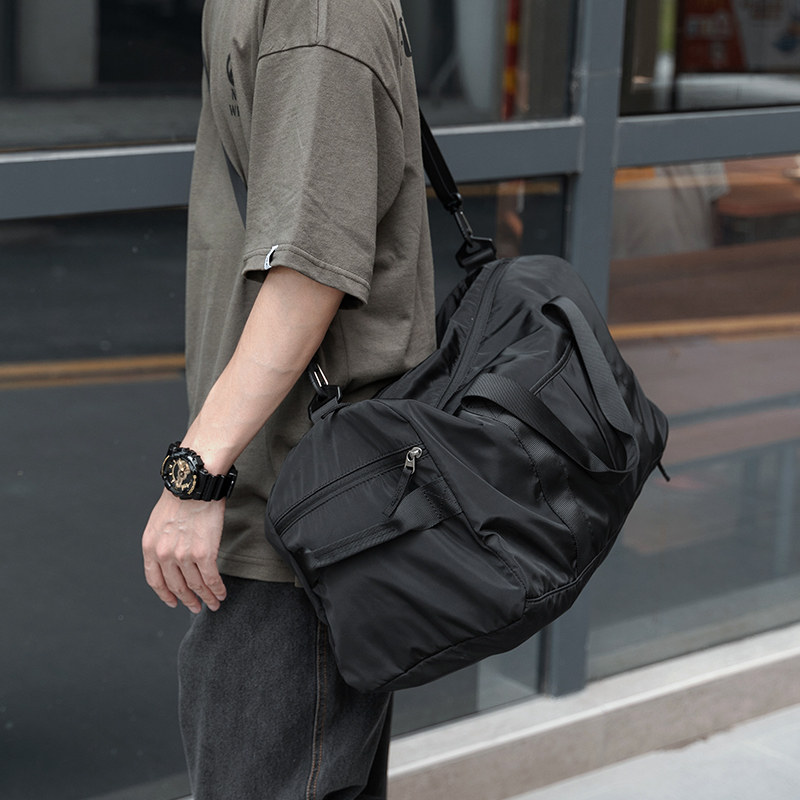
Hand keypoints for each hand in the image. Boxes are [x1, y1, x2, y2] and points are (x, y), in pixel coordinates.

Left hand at [142, 490, 226, 613]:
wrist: (194, 484)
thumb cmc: (180, 496)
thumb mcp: (158, 521)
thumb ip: (161, 541)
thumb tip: (171, 556)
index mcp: (149, 548)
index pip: (155, 581)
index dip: (165, 595)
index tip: (174, 602)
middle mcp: (164, 555)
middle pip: (176, 587)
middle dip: (188, 600)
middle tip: (195, 607)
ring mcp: (184, 556)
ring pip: (196, 586)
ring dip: (206, 598)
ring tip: (213, 603)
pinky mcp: (204, 553)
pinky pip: (211, 579)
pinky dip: (217, 589)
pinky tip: (221, 594)